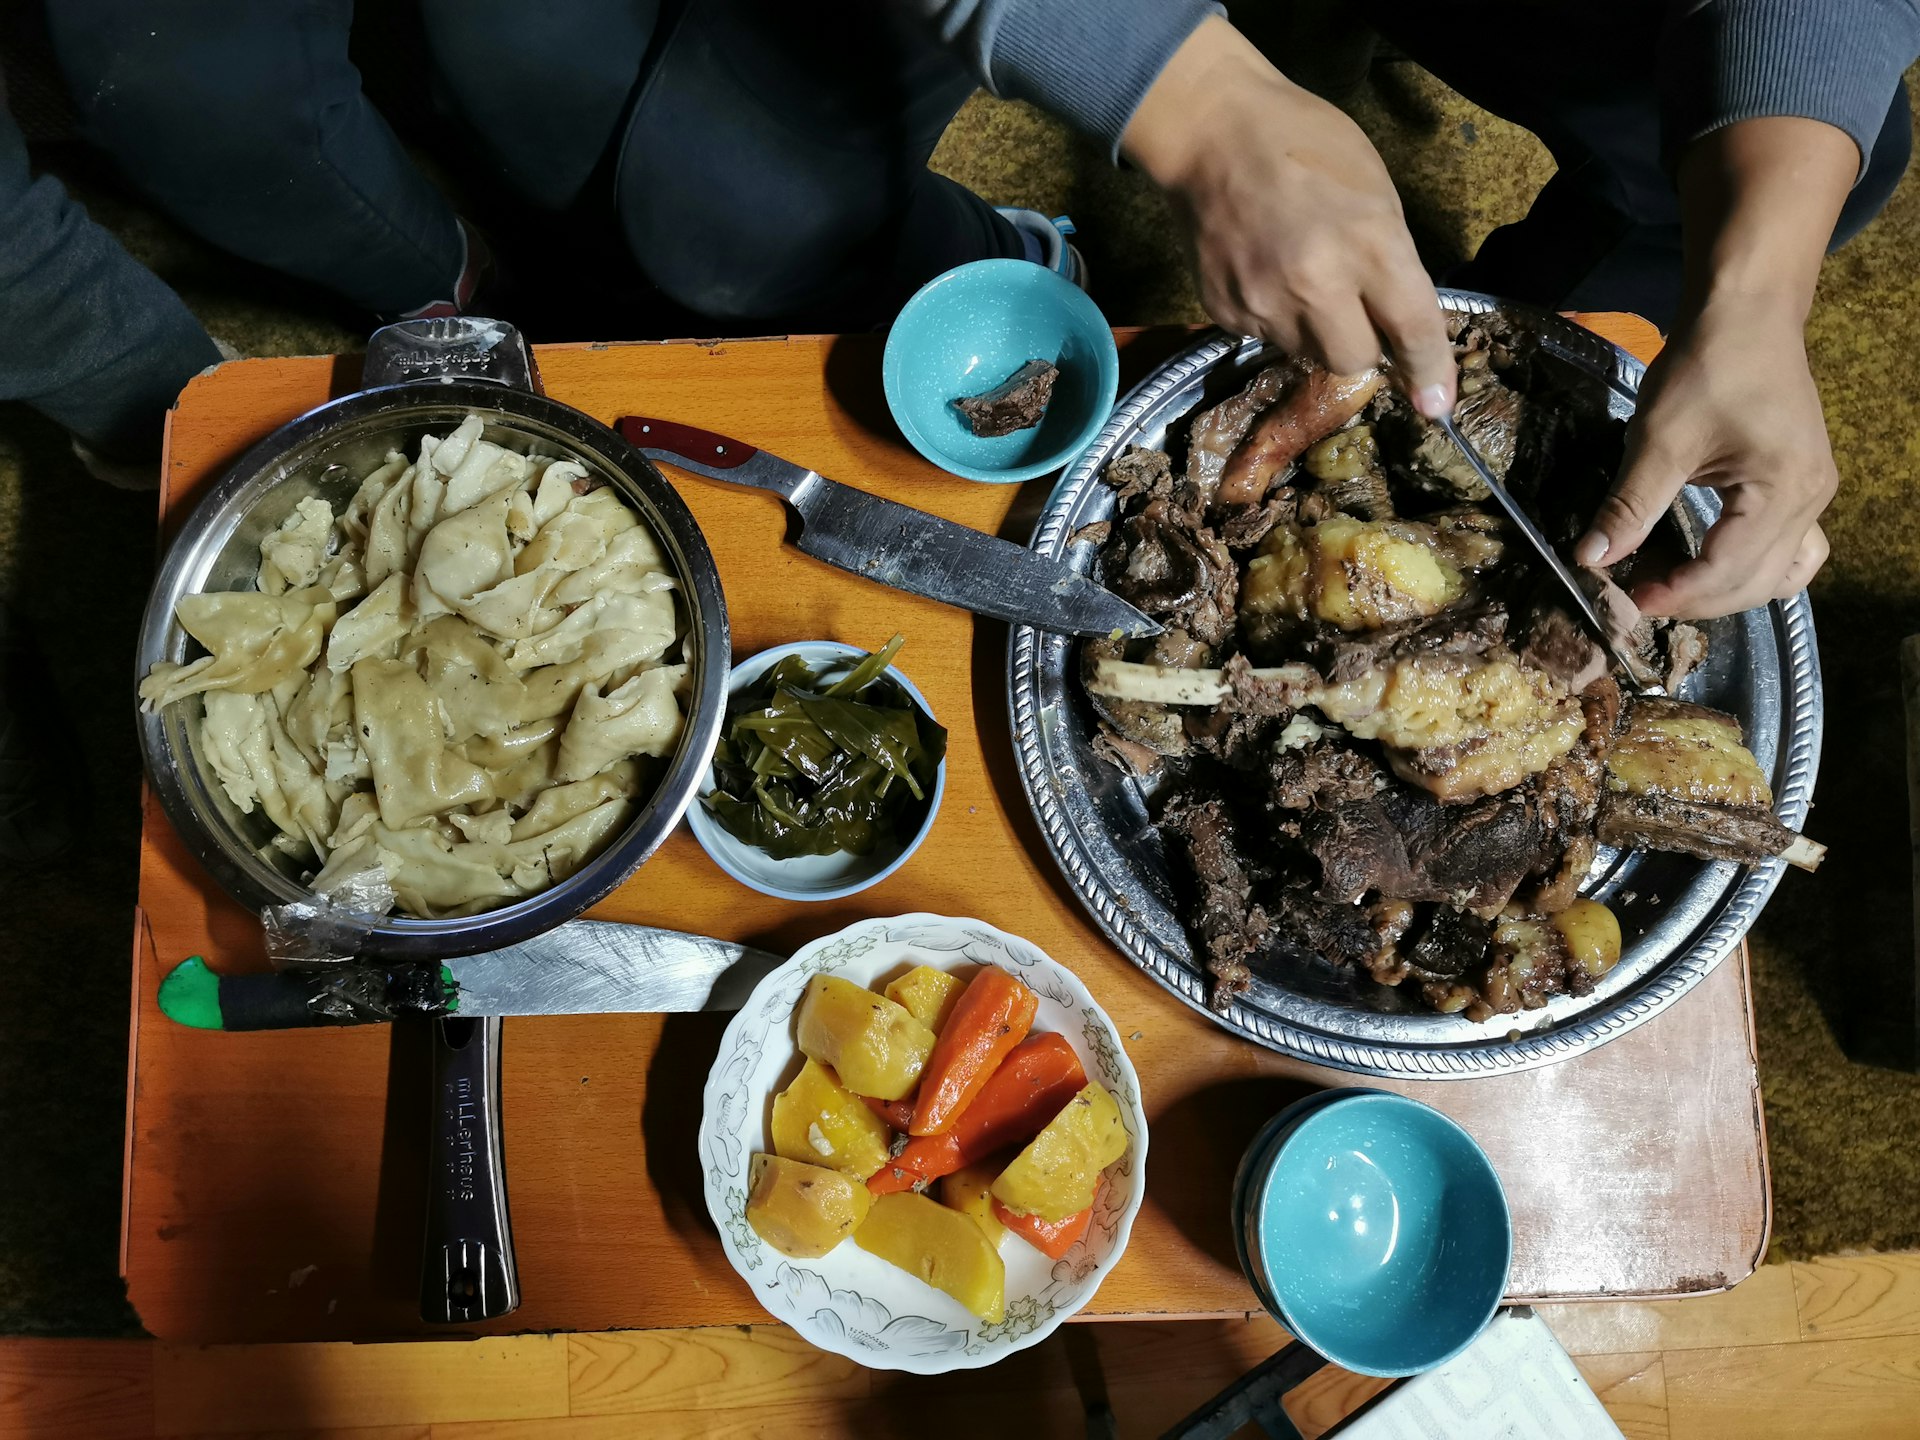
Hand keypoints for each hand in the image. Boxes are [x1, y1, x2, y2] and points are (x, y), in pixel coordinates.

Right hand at [1122, 18, 1455, 416]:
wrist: (1213, 132)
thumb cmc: (1308, 145)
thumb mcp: (1374, 192)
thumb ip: (1391, 262)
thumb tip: (1404, 329)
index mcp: (1368, 243)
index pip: (1411, 329)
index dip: (1429, 371)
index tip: (1435, 405)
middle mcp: (1316, 284)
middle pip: (1354, 361)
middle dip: (1361, 343)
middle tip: (1350, 305)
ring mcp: (1264, 301)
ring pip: (1307, 352)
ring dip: (1313, 330)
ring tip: (1297, 277)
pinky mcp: (1225, 310)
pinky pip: (1264, 337)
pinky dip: (1272, 316)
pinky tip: (1262, 271)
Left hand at [1576, 299, 1834, 617]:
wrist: (1747, 314)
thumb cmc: (1707, 366)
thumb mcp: (1658, 438)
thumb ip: (1628, 505)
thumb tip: (1589, 558)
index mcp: (1783, 491)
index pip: (1727, 571)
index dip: (1674, 596)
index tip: (1623, 602)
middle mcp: (1811, 501)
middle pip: (1756, 584)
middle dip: (1694, 601)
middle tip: (1635, 597)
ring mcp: (1813, 495)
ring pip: (1778, 575)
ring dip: (1723, 591)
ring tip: (1667, 584)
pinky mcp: (1802, 486)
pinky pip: (1787, 550)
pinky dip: (1747, 567)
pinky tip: (1704, 563)